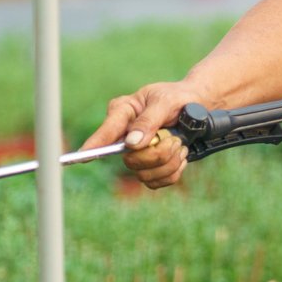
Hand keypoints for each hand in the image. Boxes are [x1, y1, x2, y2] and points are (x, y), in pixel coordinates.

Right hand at [80, 81, 207, 188]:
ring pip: (143, 174)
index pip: (106, 131)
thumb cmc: (178, 98)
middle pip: (130, 159)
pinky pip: (156, 182)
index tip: (83, 156)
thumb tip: (131, 143)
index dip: (95, 144)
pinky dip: (174, 171)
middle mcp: (124, 135)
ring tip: (179, 144)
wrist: (197, 107)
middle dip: (157, 154)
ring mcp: (135, 154)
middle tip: (174, 139)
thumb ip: (149, 120)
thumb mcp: (166, 101)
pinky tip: (180, 155)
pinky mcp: (147, 168)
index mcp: (123, 112)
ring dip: (169, 162)